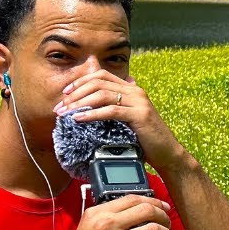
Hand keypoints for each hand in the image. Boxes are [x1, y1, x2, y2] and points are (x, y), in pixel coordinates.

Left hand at [55, 70, 188, 173]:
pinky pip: (111, 111)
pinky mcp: (139, 115)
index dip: (81, 81)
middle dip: (76, 93)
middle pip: (98, 82)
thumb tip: (90, 110)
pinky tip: (79, 119)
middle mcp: (135, 91)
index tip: (65, 93)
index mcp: (132, 89)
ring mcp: (139, 102)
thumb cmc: (145, 140)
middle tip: (60, 107)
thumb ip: (114, 110)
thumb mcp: (128, 120)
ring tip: (65, 113)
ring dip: (79, 103)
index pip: (102, 75)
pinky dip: (92, 114)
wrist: (168, 154)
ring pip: (102, 95)